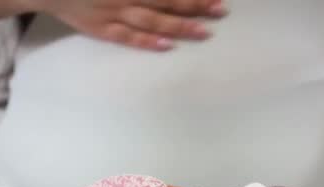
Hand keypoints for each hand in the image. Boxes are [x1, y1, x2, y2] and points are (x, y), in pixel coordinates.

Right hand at [31, 0, 226, 50]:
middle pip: (166, 1)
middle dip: (195, 7)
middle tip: (221, 12)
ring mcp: (114, 13)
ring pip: (151, 20)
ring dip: (178, 25)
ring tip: (203, 32)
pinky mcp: (102, 29)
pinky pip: (127, 36)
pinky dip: (146, 41)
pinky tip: (167, 45)